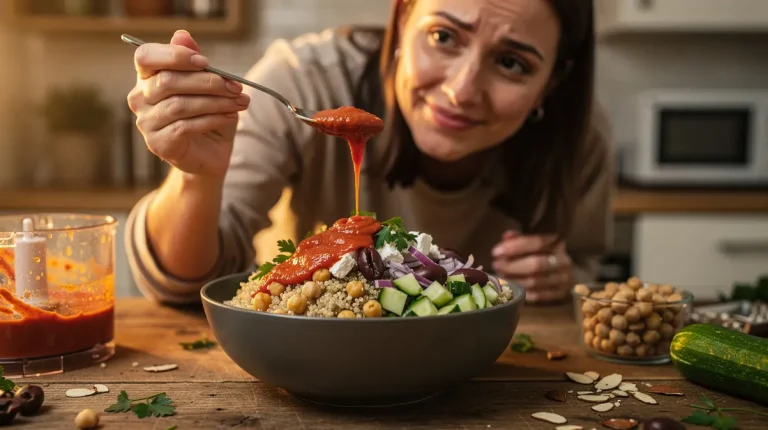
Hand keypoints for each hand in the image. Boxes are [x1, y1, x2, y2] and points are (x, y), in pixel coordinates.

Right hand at [127, 30, 249, 177]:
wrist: (211, 154)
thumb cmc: (208, 114)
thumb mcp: (208, 86)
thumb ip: (196, 62)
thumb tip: (182, 35)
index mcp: (147, 77)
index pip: (146, 57)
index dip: (174, 56)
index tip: (205, 61)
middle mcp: (140, 98)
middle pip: (168, 81)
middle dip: (207, 82)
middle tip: (236, 86)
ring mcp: (146, 123)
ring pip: (180, 105)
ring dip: (216, 101)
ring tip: (240, 102)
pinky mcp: (158, 144)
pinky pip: (185, 126)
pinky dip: (212, 119)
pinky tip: (230, 116)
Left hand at [491, 231, 573, 303]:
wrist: (568, 274)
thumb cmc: (546, 255)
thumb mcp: (536, 244)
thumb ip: (521, 239)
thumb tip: (507, 236)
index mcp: (558, 244)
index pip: (537, 243)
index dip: (515, 246)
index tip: (496, 251)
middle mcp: (563, 262)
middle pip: (536, 264)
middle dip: (512, 266)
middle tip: (495, 265)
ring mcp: (563, 280)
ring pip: (535, 282)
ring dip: (514, 279)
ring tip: (500, 276)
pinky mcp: (560, 294)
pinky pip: (538, 296)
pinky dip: (522, 291)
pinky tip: (511, 287)